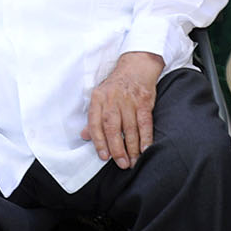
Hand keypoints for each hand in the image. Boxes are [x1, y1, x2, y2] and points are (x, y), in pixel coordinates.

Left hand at [84, 52, 163, 167]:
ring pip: (129, 128)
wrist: (137, 66)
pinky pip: (145, 123)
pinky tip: (145, 149)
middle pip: (112, 128)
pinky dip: (145, 137)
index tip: (104, 157)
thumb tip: (84, 136)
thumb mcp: (100, 97)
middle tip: (122, 164)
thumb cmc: (117, 85)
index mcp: (98, 98)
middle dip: (117, 148)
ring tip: (134, 161)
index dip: (99, 142)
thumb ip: (93, 118)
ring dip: (132, 147)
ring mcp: (129, 100)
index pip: (95, 123)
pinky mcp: (144, 101)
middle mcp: (112, 99)